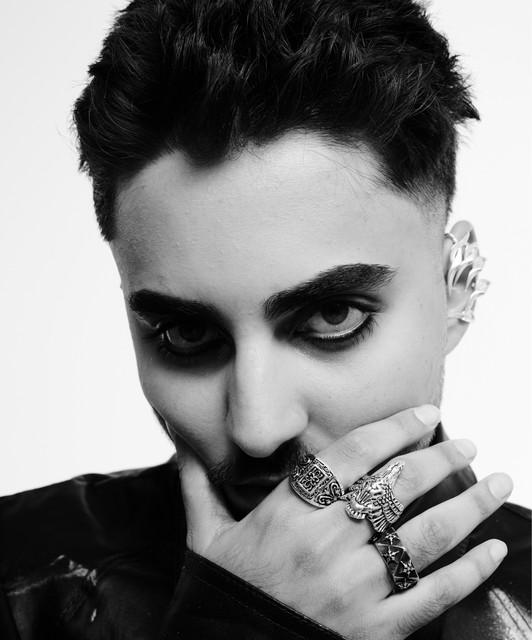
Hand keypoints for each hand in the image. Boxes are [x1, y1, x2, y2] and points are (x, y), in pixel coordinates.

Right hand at [175, 406, 511, 639]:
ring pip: (426, 535)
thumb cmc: (223, 599)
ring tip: (499, 481)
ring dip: (470, 505)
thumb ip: (198, 486)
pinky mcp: (375, 631)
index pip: (352, 456)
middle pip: (397, 488)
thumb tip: (180, 445)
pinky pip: (432, 595)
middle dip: (440, 459)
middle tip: (468, 443)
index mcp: (288, 515)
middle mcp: (326, 544)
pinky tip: (494, 550)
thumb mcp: (204, 539)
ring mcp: (354, 588)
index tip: (425, 413)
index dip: (394, 429)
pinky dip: (469, 571)